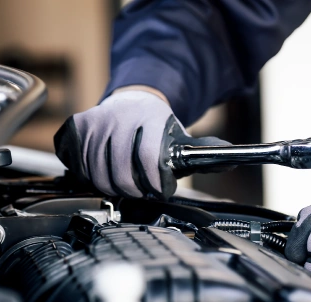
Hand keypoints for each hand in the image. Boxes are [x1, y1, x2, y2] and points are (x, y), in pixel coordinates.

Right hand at [53, 87, 232, 199]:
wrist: (134, 100)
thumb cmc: (159, 127)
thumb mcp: (183, 138)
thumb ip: (206, 153)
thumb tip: (233, 161)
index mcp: (150, 118)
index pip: (149, 161)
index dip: (155, 184)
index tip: (160, 191)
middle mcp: (120, 117)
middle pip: (121, 174)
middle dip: (135, 191)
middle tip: (142, 192)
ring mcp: (96, 122)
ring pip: (97, 175)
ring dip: (112, 187)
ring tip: (125, 184)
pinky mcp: (77, 128)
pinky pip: (79, 166)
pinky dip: (91, 176)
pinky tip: (104, 173)